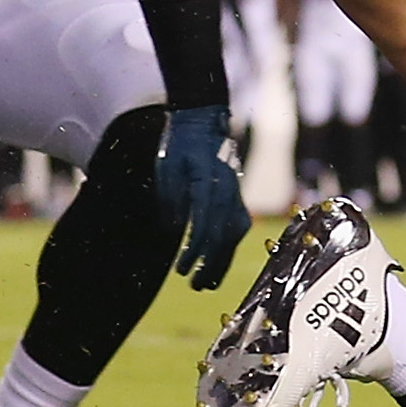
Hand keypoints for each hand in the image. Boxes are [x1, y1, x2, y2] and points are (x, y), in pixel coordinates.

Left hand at [158, 105, 250, 290]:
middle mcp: (227, 189)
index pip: (204, 222)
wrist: (203, 120)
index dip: (194, 249)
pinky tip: (220, 259)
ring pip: (233, 233)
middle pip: (222, 233)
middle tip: (195, 286)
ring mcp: (235, 192)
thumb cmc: (180, 143)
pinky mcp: (235, 194)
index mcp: (208, 181)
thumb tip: (174, 229)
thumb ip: (171, 198)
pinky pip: (238, 225)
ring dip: (221, 260)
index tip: (182, 269)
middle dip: (209, 263)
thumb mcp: (167, 167)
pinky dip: (230, 245)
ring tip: (207, 283)